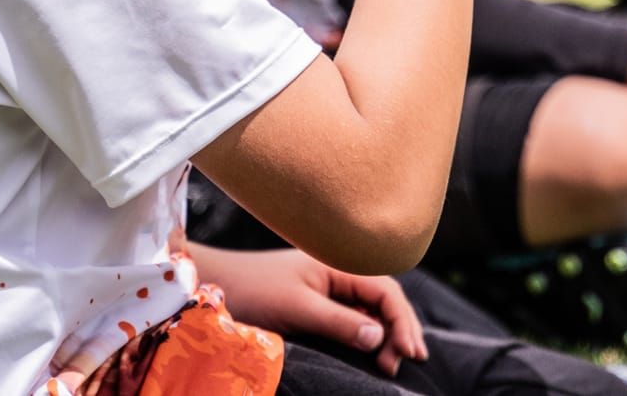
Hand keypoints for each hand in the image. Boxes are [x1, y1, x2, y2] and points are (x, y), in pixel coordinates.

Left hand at [198, 246, 426, 377]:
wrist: (215, 285)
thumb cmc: (253, 292)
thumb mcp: (298, 309)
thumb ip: (339, 322)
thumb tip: (380, 337)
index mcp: (338, 264)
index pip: (385, 290)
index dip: (403, 321)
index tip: (411, 352)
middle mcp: (337, 272)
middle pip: (383, 299)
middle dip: (400, 328)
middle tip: (409, 361)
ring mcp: (327, 287)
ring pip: (369, 309)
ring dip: (385, 334)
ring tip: (391, 364)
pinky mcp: (316, 303)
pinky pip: (351, 317)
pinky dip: (366, 334)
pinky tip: (372, 351)